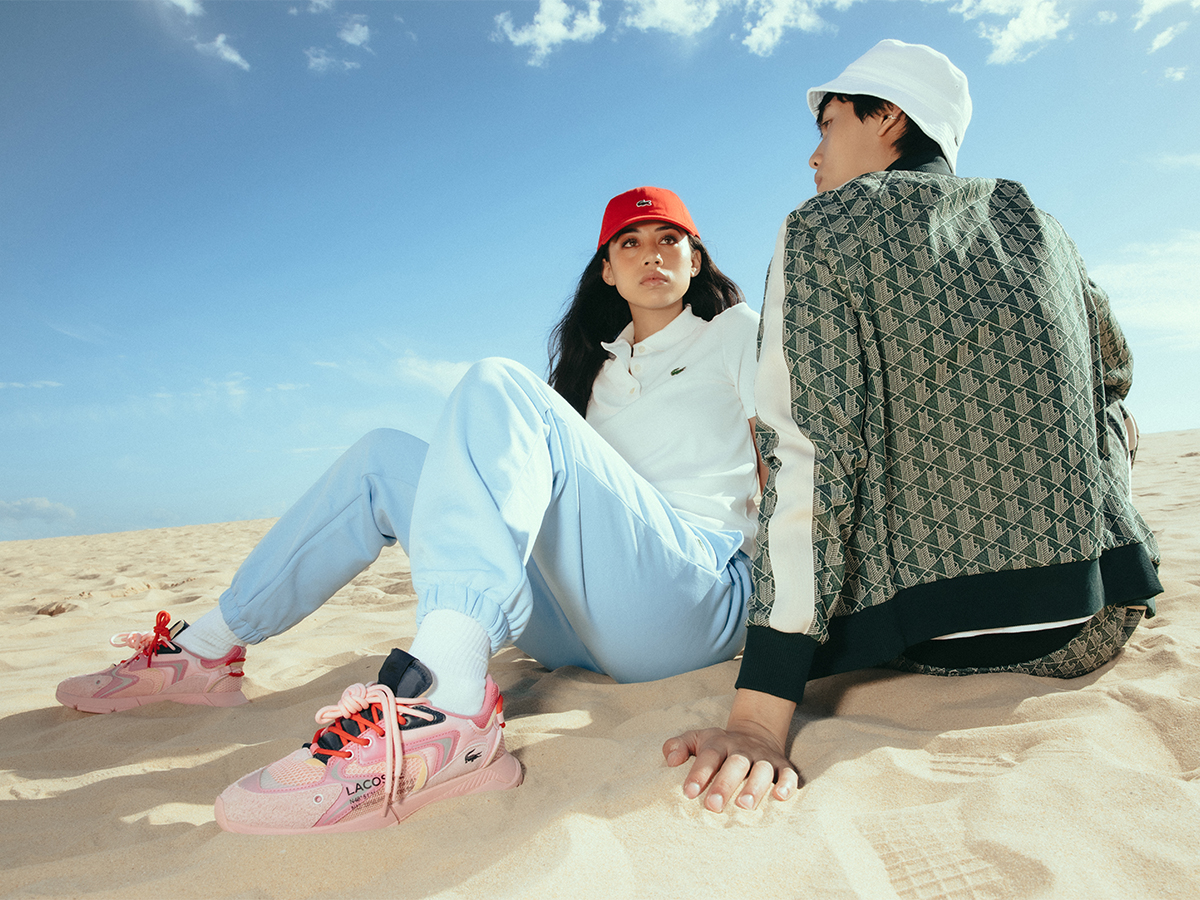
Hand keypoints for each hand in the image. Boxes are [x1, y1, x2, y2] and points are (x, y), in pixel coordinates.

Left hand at [663, 722, 800, 812]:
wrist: (756, 732)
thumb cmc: (719, 745)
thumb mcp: (697, 739)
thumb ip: (679, 746)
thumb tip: (670, 760)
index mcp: (719, 743)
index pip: (708, 757)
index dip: (698, 774)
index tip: (688, 793)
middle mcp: (742, 750)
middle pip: (735, 763)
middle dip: (724, 784)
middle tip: (713, 806)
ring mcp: (764, 757)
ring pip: (762, 769)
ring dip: (755, 786)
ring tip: (744, 805)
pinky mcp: (783, 765)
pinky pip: (788, 774)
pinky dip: (787, 784)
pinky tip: (780, 797)